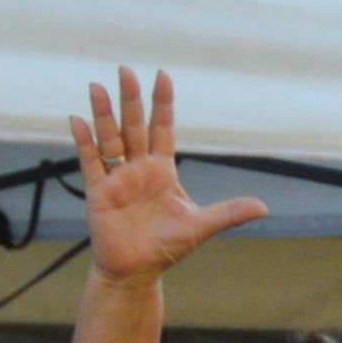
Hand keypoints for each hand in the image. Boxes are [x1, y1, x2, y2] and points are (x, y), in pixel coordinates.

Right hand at [70, 68, 265, 280]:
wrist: (137, 271)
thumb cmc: (166, 247)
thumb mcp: (200, 227)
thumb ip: (228, 214)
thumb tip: (263, 207)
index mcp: (162, 170)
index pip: (162, 129)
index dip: (162, 104)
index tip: (162, 76)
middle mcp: (138, 168)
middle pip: (133, 126)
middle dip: (131, 100)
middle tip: (125, 70)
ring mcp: (117, 177)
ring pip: (109, 139)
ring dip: (103, 114)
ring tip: (98, 87)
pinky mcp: (98, 192)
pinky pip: (90, 162)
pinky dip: (85, 141)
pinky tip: (78, 120)